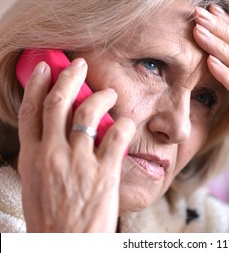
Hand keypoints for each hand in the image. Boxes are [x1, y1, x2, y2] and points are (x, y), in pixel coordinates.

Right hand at [17, 58, 134, 231]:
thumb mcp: (37, 183)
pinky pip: (117, 137)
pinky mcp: (104, 173)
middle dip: (70, 77)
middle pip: (58, 103)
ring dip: (102, 96)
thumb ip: (44, 156)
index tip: (46, 67)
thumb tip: (57, 133)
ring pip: (89, 113)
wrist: (66, 246)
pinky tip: (126, 123)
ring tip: (111, 93)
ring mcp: (79, 163)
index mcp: (32, 157)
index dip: (37, 84)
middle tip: (80, 64)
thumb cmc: (53, 217)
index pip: (31, 111)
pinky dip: (123, 124)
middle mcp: (53, 155)